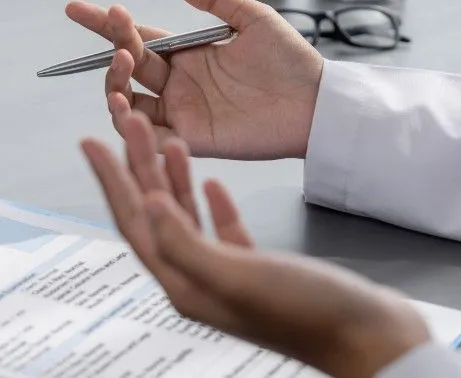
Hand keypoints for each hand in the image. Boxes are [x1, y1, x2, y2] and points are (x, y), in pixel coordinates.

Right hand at [66, 0, 322, 158]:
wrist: (317, 103)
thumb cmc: (291, 61)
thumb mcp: (251, 18)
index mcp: (188, 54)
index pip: (138, 37)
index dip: (106, 24)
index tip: (77, 9)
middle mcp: (178, 84)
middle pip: (128, 67)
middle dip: (113, 47)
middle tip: (117, 32)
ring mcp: (182, 113)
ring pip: (128, 103)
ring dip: (113, 86)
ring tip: (120, 67)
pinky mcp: (191, 140)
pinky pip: (149, 137)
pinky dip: (130, 125)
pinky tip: (125, 105)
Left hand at [80, 112, 427, 377]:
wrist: (369, 339)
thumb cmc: (312, 315)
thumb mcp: (238, 274)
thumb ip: (186, 242)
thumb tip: (147, 204)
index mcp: (185, 283)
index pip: (134, 220)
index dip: (110, 178)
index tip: (91, 141)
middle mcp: (198, 279)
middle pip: (153, 212)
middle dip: (136, 164)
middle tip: (127, 121)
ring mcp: (227, 275)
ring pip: (185, 215)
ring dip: (171, 175)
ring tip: (164, 140)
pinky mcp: (256, 269)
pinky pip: (221, 229)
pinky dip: (211, 201)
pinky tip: (212, 181)